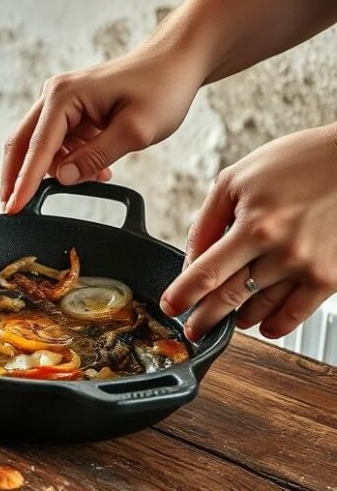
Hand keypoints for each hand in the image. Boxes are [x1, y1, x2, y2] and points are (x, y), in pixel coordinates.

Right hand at [1, 43, 205, 212]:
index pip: (36, 148)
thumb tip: (62, 178)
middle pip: (21, 143)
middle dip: (16, 177)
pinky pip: (59, 140)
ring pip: (40, 144)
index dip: (23, 183)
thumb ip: (94, 157)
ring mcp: (61, 100)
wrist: (177, 61)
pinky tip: (98, 168)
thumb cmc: (162, 86)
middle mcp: (54, 94)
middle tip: (12, 208)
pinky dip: (70, 159)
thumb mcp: (135, 131)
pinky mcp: (72, 108)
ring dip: (55, 168)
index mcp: (64, 96)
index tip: (11, 209)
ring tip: (97, 177)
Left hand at [161, 123, 336, 339]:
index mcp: (253, 225)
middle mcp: (282, 251)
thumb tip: (190, 259)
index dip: (184, 295)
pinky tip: (263, 324)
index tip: (170, 307)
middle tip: (192, 329)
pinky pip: (298, 312)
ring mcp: (308, 267)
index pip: (207, 273)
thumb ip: (208, 221)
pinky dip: (277, 324)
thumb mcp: (236, 180)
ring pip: (262, 308)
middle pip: (230, 297)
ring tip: (227, 319)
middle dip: (204, 318)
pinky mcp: (331, 276)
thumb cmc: (297, 162)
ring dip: (239, 319)